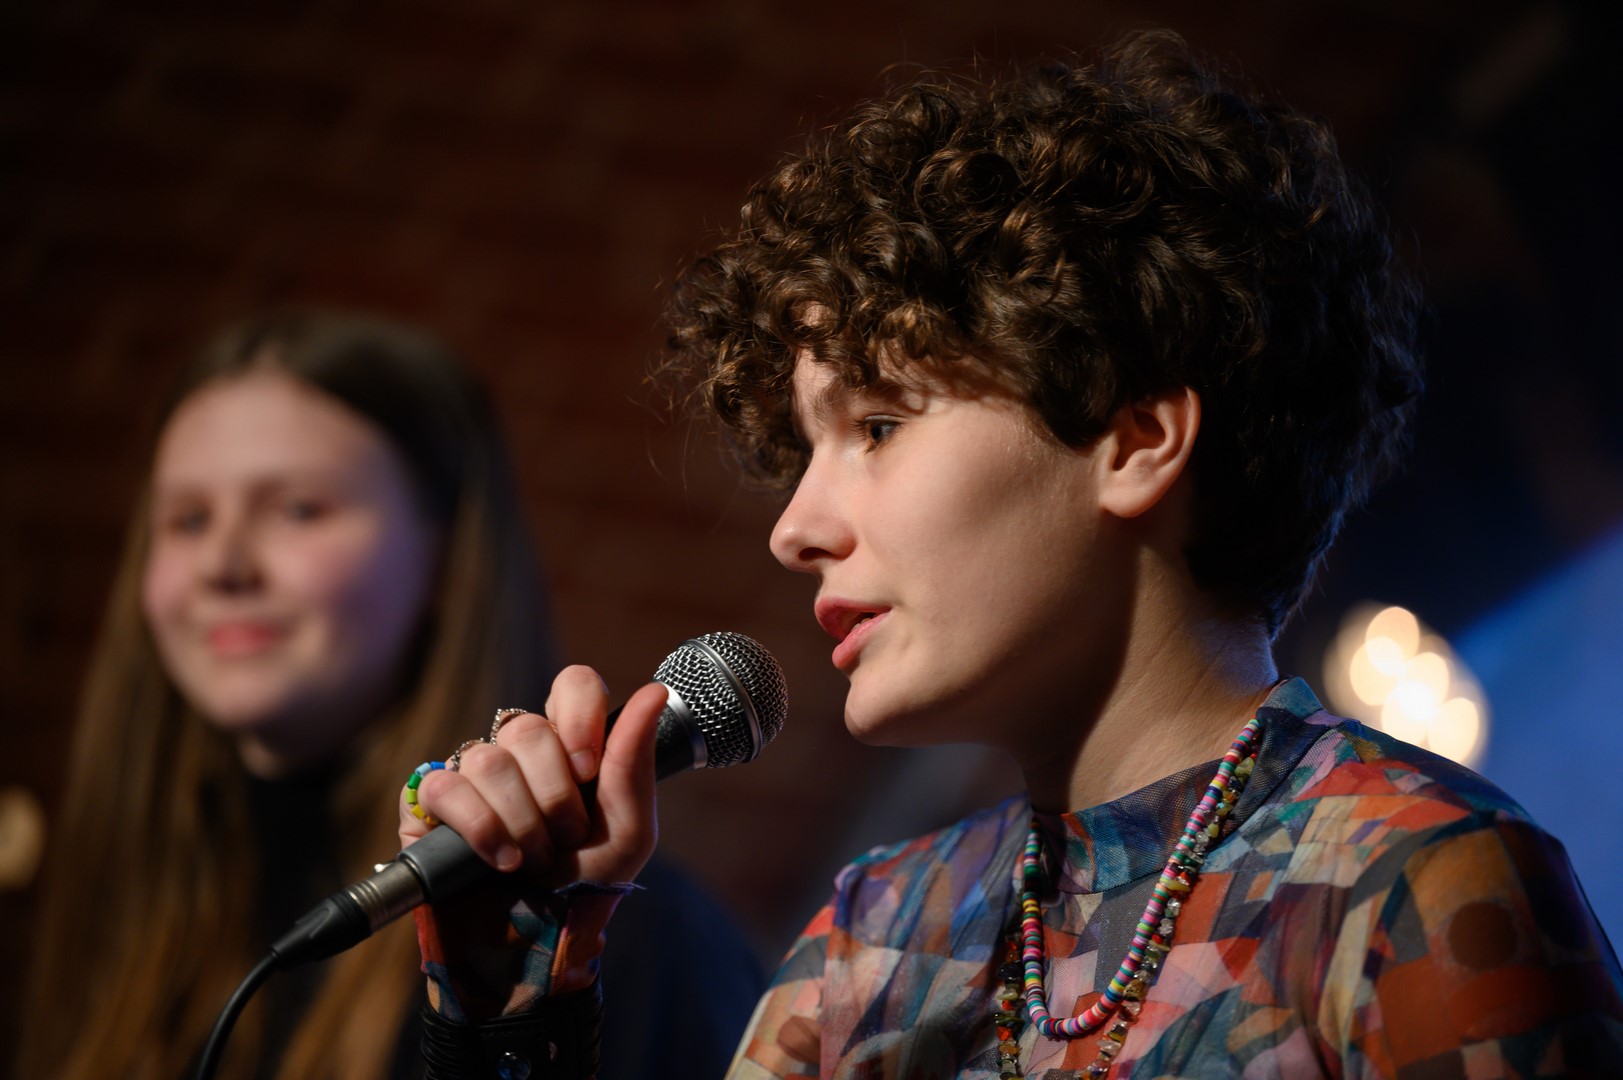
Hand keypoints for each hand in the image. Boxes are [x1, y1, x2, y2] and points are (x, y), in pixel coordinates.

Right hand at [398, 666, 663, 887]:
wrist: (537, 948)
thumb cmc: (585, 888)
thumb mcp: (627, 832)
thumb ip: (633, 761)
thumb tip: (653, 692)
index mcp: (570, 746)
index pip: (571, 684)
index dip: (578, 716)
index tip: (588, 769)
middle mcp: (519, 752)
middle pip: (526, 728)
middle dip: (553, 795)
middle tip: (565, 838)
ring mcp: (471, 775)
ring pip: (487, 760)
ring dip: (520, 822)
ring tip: (532, 859)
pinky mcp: (430, 805)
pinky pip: (443, 787)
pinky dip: (479, 828)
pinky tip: (498, 860)